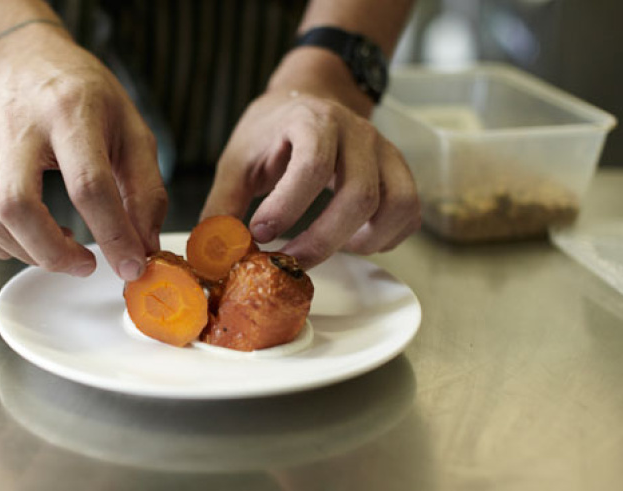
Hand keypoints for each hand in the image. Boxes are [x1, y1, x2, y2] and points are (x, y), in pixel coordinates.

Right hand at [0, 30, 166, 279]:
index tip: (130, 266)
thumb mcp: (133, 132)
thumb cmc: (85, 99)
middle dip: (55, 254)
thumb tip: (144, 247)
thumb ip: (147, 192)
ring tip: (65, 247)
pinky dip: (6, 248)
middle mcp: (16, 126)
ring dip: (33, 254)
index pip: (88, 185)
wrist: (25, 62)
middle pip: (18, 207)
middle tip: (87, 265)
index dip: (112, 235)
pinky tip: (35, 237)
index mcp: (69, 111)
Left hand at [203, 68, 419, 269]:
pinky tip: (355, 240)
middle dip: (323, 240)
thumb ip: (224, 204)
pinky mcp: (398, 171)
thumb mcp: (239, 159)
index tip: (261, 234)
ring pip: (394, 205)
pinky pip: (408, 212)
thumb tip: (213, 253)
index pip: (312, 165)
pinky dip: (387, 238)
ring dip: (363, 242)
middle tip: (291, 260)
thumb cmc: (273, 130)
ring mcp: (384, 152)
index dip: (288, 207)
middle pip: (359, 194)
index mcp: (314, 122)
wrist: (313, 97)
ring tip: (330, 249)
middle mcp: (357, 133)